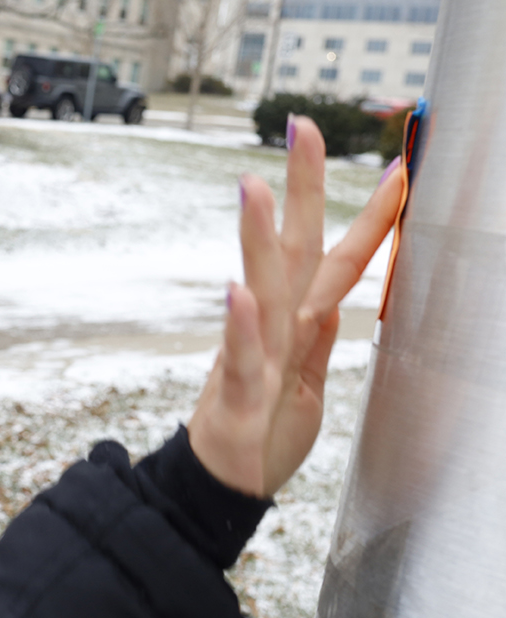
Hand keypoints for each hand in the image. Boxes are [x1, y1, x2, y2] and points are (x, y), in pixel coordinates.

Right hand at [187, 116, 404, 497]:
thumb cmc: (262, 436)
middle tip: (302, 127)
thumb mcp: (306, 385)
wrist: (219, 490)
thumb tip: (336, 298)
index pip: (337, 259)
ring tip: (253, 185)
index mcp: (296, 325)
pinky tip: (235, 290)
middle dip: (300, 187)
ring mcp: (253, 357)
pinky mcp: (239, 396)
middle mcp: (274, 328)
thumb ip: (317, 340)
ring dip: (256, 237)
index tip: (398, 165)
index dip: (371, 215)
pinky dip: (239, 325)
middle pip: (293, 249)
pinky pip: (240, 356)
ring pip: (260, 289)